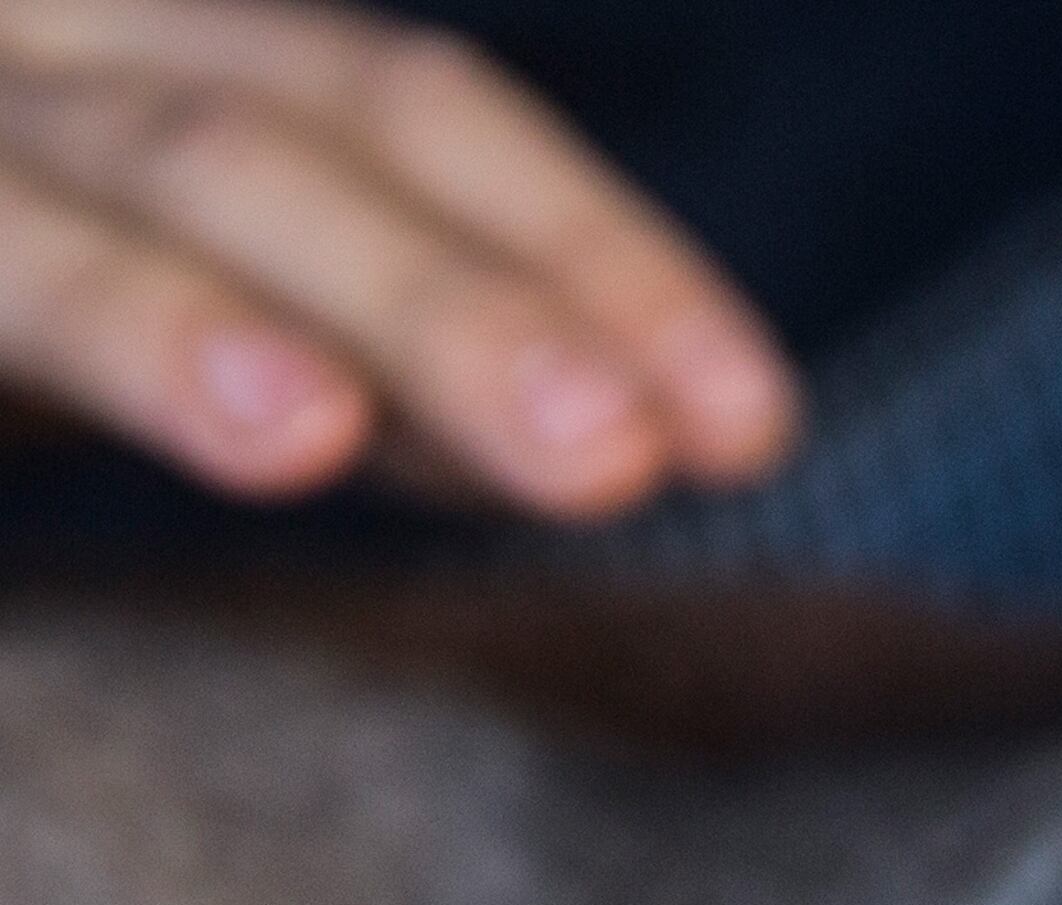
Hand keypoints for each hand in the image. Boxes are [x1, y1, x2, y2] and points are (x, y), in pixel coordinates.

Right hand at [0, 0, 795, 514]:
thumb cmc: (45, 259)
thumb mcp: (226, 301)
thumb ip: (397, 359)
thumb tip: (620, 437)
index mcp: (174, 45)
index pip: (413, 115)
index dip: (588, 253)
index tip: (743, 424)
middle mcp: (60, 45)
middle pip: (279, 139)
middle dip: (448, 301)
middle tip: (606, 455)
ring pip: (77, 195)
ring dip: (171, 317)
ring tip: (300, 430)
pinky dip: (80, 319)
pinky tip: (199, 420)